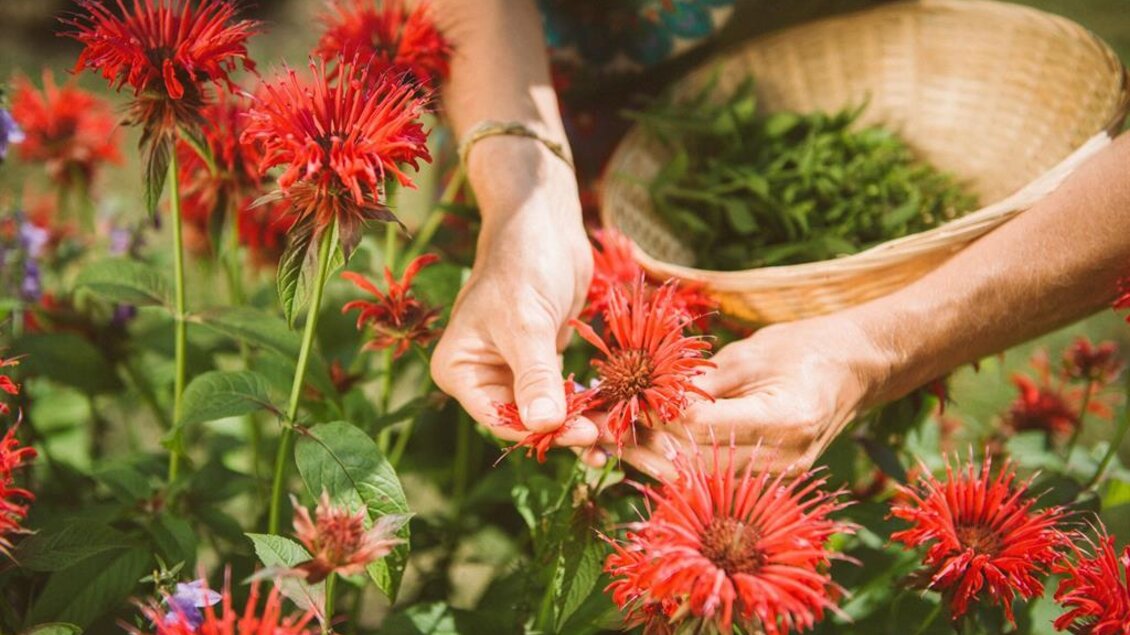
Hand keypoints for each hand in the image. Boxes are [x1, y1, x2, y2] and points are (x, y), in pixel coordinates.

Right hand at [430, 163, 597, 447]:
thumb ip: (535, 376)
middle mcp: (481, 376)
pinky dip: (586, 403)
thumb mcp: (527, 322)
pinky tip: (613, 414)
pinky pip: (563, 392)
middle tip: (609, 440)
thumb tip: (544, 426)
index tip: (586, 435)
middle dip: (565, 431)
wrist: (543, 222)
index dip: (542, 433)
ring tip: (618, 434)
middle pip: (525, 420)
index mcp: (460, 370)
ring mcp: (512, 370)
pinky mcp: (543, 361)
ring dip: (580, 422)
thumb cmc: (523, 263)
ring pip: (548, 411)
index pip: (500, 419)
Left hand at [611, 315, 890, 479]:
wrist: (858, 368)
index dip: (654, 416)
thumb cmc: (806, 347)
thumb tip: (648, 395)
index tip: (620, 402)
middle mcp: (785, 456)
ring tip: (620, 437)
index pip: (701, 427)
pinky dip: (684, 463)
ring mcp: (782, 474)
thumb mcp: (750, 352)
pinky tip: (655, 447)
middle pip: (697, 462)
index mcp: (784, 417)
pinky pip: (718, 478)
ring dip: (659, 458)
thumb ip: (701, 380)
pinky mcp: (775, 480)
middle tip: (606, 428)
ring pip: (702, 477)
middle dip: (646, 445)